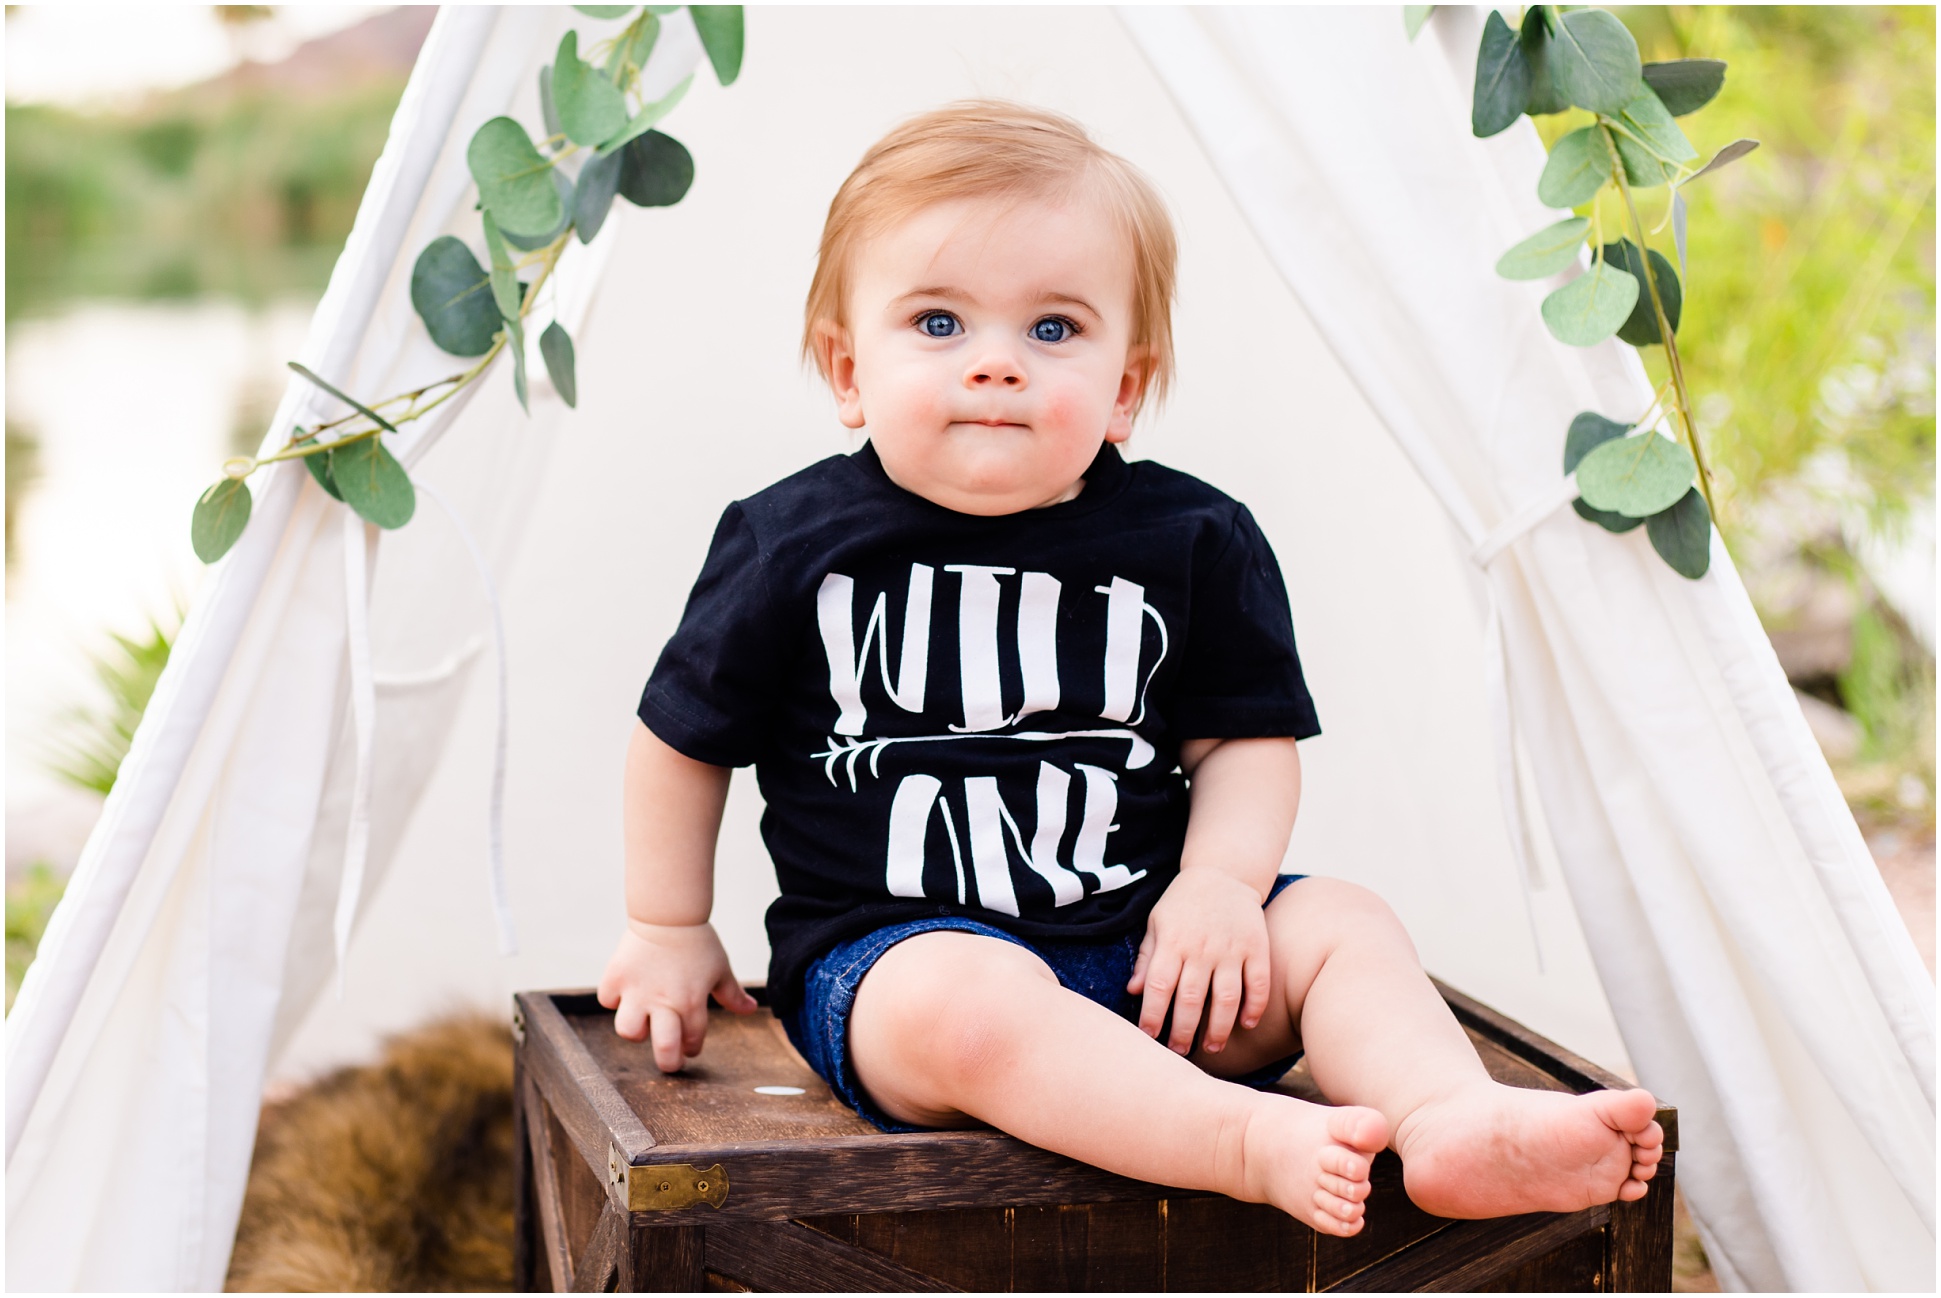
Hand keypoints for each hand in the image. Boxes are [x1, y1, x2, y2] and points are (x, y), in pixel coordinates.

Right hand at [597, 920, 757, 1071]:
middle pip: (664, 1050)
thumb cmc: (698, 942)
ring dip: (636, 1031)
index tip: (689, 1045)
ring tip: (643, 1020)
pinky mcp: (616, 977)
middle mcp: (664, 1002)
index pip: (692, 1041)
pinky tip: (626, 990)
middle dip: (668, 1062)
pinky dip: (615, 998)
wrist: (669, 913)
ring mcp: (637, 991)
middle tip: (668, 1058)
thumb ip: (732, 994)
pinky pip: (608, 1000)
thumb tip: (751, 1010)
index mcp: (692, 1003)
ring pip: (628, 1031)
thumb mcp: (720, 969)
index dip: (692, 1047)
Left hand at [1128, 870, 1272, 1054]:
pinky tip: (1247, 1024)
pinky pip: (1258, 983)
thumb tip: (1133, 992)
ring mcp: (1231, 948)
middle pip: (1191, 999)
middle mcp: (1201, 947)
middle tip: (1180, 1052)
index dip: (1152, 1016)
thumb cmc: (1183, 903)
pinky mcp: (1257, 947)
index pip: (1158, 986)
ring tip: (1212, 1047)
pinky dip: (1254, 1007)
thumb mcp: (1157, 923)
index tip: (1149, 1037)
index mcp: (1172, 942)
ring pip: (1226, 997)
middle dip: (1184, 1032)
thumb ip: (1146, 958)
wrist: (1223, 874)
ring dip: (1219, 1028)